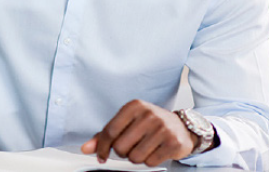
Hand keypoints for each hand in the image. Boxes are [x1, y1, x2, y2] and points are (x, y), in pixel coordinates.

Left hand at [81, 99, 196, 166]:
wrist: (183, 126)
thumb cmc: (150, 124)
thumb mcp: (127, 123)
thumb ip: (105, 135)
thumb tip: (86, 148)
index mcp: (134, 106)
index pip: (109, 131)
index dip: (101, 147)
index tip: (101, 156)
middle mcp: (148, 114)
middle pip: (121, 147)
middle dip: (122, 152)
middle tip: (131, 147)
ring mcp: (162, 128)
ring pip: (135, 157)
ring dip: (136, 157)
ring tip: (144, 148)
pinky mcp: (173, 142)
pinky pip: (150, 162)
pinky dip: (150, 161)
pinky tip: (155, 151)